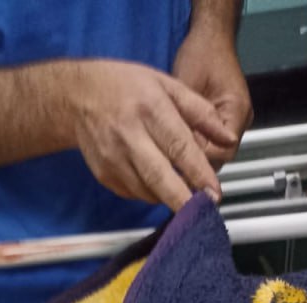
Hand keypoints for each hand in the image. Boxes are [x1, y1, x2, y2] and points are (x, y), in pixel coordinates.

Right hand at [70, 61, 236, 210]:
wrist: (78, 98)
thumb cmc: (126, 87)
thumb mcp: (167, 85)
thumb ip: (201, 112)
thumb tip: (228, 138)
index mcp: (149, 109)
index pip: (179, 146)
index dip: (198, 172)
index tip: (214, 192)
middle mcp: (129, 136)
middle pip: (160, 176)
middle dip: (183, 199)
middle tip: (203, 212)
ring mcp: (113, 159)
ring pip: (148, 191)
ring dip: (170, 198)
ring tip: (187, 198)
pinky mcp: (105, 175)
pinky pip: (134, 193)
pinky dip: (151, 194)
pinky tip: (159, 185)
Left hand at [172, 27, 252, 167]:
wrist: (209, 38)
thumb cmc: (201, 55)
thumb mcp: (188, 90)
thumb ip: (187, 121)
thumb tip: (178, 152)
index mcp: (237, 111)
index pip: (222, 151)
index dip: (199, 159)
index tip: (178, 159)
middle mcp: (240, 120)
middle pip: (220, 157)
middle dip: (197, 163)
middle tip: (172, 165)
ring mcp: (233, 122)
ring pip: (214, 154)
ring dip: (195, 157)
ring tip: (173, 158)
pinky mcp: (222, 122)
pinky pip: (210, 143)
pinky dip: (195, 148)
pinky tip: (178, 148)